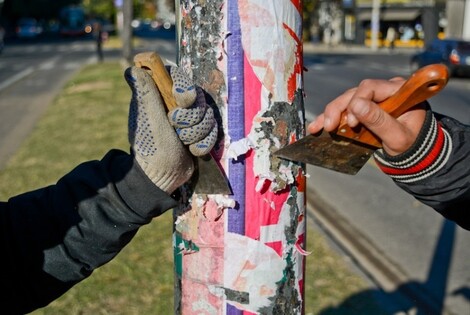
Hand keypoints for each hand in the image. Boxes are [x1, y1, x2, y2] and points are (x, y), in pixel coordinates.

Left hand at [125, 66, 216, 193]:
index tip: (182, 99)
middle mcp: (176, 104)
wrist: (163, 175)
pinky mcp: (200, 132)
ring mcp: (190, 119)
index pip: (178, 77)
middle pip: (198, 97)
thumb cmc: (151, 146)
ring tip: (182, 142)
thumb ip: (146, 92)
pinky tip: (192, 151)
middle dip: (190, 116)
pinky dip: (204, 143)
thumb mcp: (148, 118)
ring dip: (196, 132)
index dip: (185, 86)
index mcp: (160, 96)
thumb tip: (133, 68)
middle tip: (176, 126)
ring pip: (208, 115)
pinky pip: (213, 130)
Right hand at [307, 78, 426, 155]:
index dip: (356, 102)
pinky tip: (317, 127)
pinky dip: (331, 119)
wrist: (415, 153)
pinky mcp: (363, 109)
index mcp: (398, 90)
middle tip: (329, 126)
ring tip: (319, 128)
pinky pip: (344, 110)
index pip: (370, 87)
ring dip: (331, 114)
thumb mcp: (398, 136)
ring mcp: (372, 99)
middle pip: (354, 93)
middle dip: (338, 109)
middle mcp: (384, 90)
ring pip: (346, 101)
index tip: (351, 123)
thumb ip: (379, 121)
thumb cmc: (412, 144)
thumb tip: (356, 105)